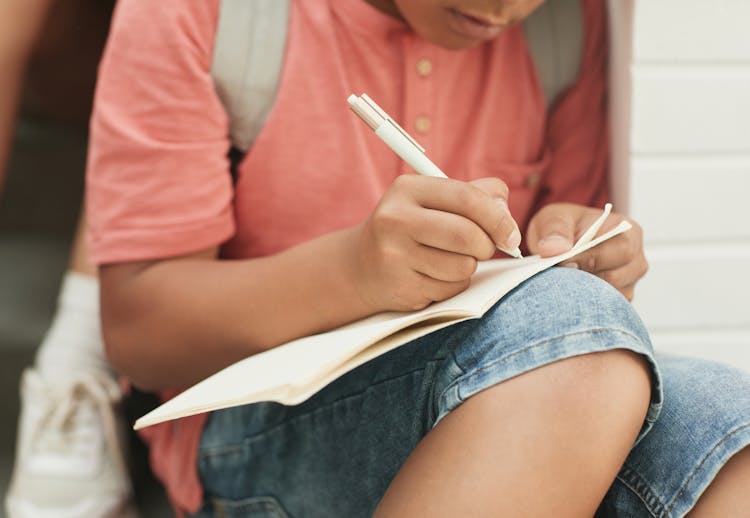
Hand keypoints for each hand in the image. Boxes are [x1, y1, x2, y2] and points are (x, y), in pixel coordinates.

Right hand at [351, 175, 521, 312]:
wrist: (360, 266)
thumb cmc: (410, 228)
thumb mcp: (433, 200)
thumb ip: (475, 195)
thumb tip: (505, 215)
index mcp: (407, 189)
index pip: (466, 198)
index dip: (498, 217)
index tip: (511, 234)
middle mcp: (395, 220)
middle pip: (466, 235)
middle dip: (487, 246)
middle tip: (485, 249)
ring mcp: (394, 256)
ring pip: (462, 266)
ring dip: (468, 267)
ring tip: (450, 260)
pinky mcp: (400, 287)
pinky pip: (450, 289)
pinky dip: (453, 285)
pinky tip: (434, 275)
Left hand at [525, 203, 647, 300]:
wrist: (560, 244)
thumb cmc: (563, 227)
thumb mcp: (554, 218)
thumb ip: (555, 230)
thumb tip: (554, 249)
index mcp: (626, 230)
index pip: (621, 250)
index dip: (592, 259)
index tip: (564, 263)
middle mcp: (635, 257)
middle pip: (616, 278)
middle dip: (584, 278)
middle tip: (559, 275)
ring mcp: (629, 281)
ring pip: (610, 298)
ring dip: (582, 292)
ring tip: (563, 281)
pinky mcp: (619, 300)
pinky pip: (604, 310)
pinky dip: (584, 304)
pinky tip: (570, 292)